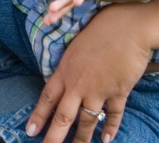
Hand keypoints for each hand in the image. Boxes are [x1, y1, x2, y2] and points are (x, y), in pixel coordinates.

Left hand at [25, 3, 151, 142]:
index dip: (38, 116)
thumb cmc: (100, 30)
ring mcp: (99, 90)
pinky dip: (110, 128)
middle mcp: (79, 84)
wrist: (128, 27)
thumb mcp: (75, 47)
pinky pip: (113, 115)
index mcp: (65, 71)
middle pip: (63, 117)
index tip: (30, 131)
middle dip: (54, 137)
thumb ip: (68, 66)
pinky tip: (107, 140)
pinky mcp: (118, 92)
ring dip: (82, 138)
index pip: (47, 98)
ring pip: (87, 121)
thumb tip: (61, 79)